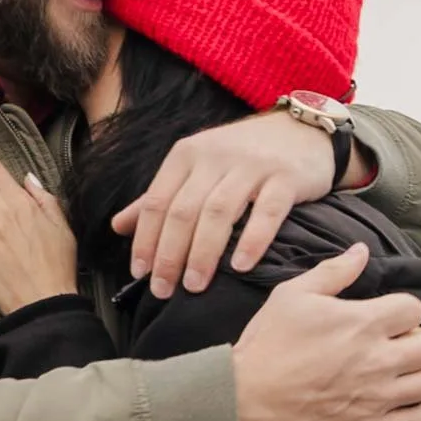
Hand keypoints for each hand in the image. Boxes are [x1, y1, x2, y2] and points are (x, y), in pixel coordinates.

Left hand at [111, 112, 373, 299]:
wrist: (301, 130)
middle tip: (163, 290)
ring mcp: (252, 166)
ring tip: (195, 286)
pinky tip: (241, 266)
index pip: (157, 201)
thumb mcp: (196, 167)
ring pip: (218, 212)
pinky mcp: (286, 177)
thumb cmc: (242, 156)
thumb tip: (118, 226)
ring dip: (203, 253)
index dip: (145, 240)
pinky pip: (267, 211)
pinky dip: (252, 240)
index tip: (140, 274)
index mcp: (186, 155)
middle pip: (183, 211)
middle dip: (169, 254)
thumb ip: (159, 196)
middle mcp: (215, 157)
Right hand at [232, 244, 420, 420]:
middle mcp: (377, 360)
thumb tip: (362, 252)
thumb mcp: (292, 296)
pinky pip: (417, 419)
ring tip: (402, 371)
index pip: (414, 309)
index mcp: (362, 323)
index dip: (403, 310)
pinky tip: (411, 400)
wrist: (245, 401)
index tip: (388, 317)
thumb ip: (333, 272)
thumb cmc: (266, 346)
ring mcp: (376, 398)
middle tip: (398, 343)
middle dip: (418, 339)